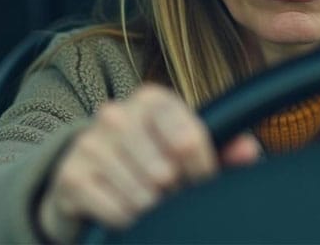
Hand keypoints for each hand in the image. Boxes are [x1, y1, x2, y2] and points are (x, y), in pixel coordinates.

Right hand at [36, 84, 259, 242]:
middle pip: (165, 172)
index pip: (188, 140)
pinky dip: (128, 220)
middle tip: (171, 193)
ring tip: (151, 200)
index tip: (201, 181)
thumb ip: (226, 148)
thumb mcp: (190, 148)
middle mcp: (117, 113)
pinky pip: (116, 212)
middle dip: (176, 192)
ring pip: (141, 195)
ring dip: (153, 209)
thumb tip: (248, 151)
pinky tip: (128, 210)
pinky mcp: (71, 176)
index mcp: (153, 99)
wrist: (93, 173)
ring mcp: (90, 143)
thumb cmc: (155, 156)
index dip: (201, 170)